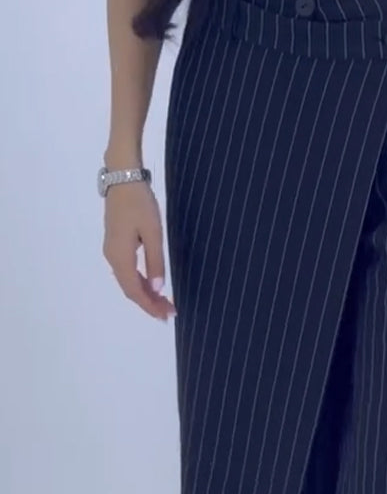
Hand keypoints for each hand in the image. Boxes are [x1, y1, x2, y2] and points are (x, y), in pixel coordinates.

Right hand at [103, 180, 175, 320]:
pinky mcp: (115, 244)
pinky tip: (151, 284)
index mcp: (120, 257)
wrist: (121, 177)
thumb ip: (155, 262)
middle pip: (130, 289)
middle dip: (149, 303)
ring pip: (128, 281)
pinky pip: (126, 270)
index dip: (150, 306)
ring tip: (163, 302)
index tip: (166, 315)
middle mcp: (112, 257)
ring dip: (145, 293)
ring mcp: (112, 251)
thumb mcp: (153, 233)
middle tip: (168, 312)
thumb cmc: (139, 203)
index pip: (134, 291)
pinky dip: (139, 281)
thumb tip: (157, 288)